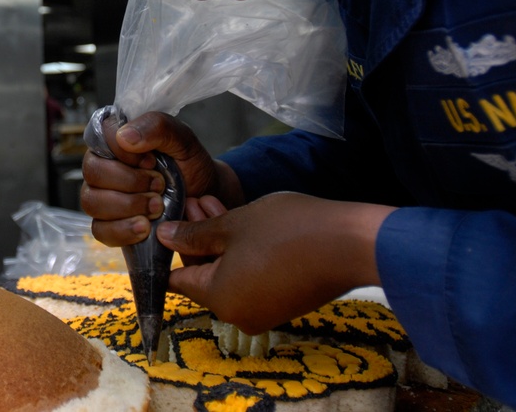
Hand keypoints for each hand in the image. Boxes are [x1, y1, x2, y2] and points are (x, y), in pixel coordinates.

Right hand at [80, 111, 243, 246]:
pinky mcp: (107, 225)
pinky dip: (123, 230)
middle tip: (160, 185)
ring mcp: (101, 197)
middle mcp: (103, 166)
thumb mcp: (182, 140)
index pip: (99, 136)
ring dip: (128, 205)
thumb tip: (124, 137)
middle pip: (93, 172)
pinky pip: (100, 230)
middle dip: (130, 181)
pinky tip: (145, 227)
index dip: (124, 151)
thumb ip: (157, 127)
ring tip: (157, 206)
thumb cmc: (189, 166)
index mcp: (116, 139)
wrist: (203, 199)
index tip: (152, 161)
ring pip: (92, 202)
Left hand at [156, 192, 395, 333]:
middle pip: (204, 276)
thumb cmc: (287, 231)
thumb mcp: (232, 225)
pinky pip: (251, 278)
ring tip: (212, 201)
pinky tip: (241, 220)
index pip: (177, 279)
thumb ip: (194, 234)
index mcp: (220, 300)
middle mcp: (239, 314)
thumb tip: (164, 237)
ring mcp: (264, 311)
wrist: (351, 244)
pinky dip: (242, 252)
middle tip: (193, 201)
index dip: (169, 249)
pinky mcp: (284, 302)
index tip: (167, 222)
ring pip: (228, 272)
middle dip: (197, 237)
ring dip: (220, 240)